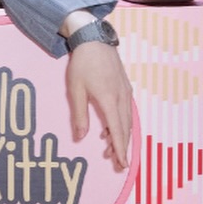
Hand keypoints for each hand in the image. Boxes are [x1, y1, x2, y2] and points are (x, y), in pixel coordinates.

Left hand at [66, 38, 132, 172]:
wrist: (94, 39)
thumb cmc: (83, 63)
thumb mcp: (75, 90)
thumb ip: (79, 115)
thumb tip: (80, 137)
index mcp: (109, 99)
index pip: (117, 130)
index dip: (120, 149)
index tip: (123, 164)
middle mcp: (121, 97)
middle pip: (125, 128)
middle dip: (121, 147)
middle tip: (116, 163)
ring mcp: (125, 91)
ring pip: (127, 120)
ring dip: (120, 136)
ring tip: (110, 148)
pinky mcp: (125, 87)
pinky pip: (126, 110)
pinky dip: (121, 123)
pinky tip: (111, 128)